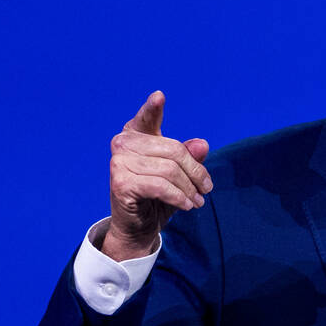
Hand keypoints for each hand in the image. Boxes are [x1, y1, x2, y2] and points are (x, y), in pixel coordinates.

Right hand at [102, 91, 211, 260]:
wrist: (138, 228)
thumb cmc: (158, 197)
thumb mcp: (179, 175)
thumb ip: (189, 158)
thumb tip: (201, 145)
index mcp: (135, 136)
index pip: (146, 118)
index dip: (152, 108)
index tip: (160, 97)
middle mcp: (123, 144)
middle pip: (173, 151)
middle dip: (196, 172)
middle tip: (206, 189)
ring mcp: (118, 162)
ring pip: (169, 170)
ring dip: (189, 189)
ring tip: (197, 201)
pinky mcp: (121, 183)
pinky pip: (161, 186)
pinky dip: (179, 197)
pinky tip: (186, 205)